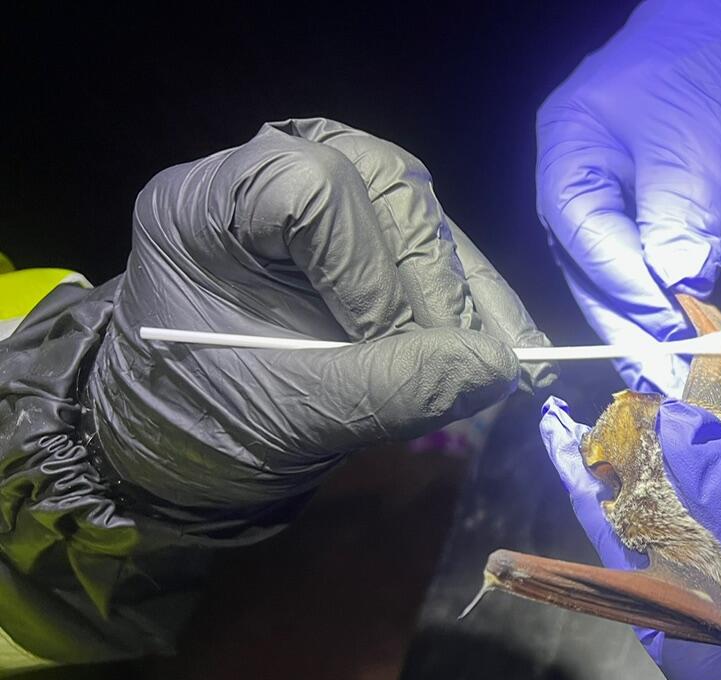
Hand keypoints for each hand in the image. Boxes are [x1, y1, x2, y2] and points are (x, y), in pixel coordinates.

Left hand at [88, 118, 554, 512]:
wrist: (193, 444)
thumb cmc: (210, 425)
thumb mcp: (290, 415)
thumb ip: (387, 386)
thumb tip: (495, 368)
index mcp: (210, 204)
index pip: (310, 187)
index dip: (364, 265)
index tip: (387, 343)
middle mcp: (269, 176)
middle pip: (384, 188)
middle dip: (434, 280)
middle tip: (473, 362)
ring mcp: (325, 199)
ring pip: (422, 215)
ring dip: (469, 294)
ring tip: (506, 366)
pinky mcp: (367, 234)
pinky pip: (437, 249)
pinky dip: (476, 302)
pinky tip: (510, 350)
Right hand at [536, 0, 720, 393]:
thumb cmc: (719, 54)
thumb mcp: (698, 130)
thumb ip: (683, 208)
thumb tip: (679, 282)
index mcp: (569, 148)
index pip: (582, 234)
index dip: (622, 287)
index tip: (666, 331)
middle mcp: (582, 177)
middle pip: (590, 266)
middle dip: (629, 323)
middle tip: (666, 377)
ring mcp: (617, 194)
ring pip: (619, 272)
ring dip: (648, 322)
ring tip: (676, 372)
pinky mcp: (655, 207)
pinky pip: (652, 263)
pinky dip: (671, 298)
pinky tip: (688, 334)